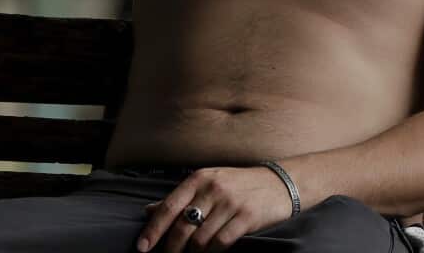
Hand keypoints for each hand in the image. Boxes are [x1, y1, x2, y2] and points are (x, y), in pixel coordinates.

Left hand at [135, 165, 295, 252]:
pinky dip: (212, 252)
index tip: (142, 247)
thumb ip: (180, 198)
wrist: (280, 182)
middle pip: (182, 227)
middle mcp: (212, 188)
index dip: (153, 230)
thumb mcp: (208, 183)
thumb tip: (148, 210)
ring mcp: (230, 202)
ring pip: (200, 238)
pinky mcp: (246, 216)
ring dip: (193, 252)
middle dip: (171, 248)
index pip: (169, 207)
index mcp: (199, 178)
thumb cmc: (240, 184)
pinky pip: (221, 242)